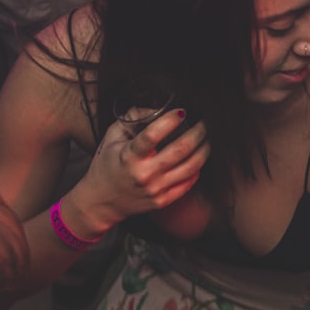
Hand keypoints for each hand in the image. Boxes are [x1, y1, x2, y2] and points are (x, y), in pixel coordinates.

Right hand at [66, 109, 210, 235]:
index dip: (169, 121)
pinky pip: (188, 184)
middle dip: (198, 133)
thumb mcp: (112, 137)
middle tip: (205, 123)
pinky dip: (197, 169)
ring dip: (204, 150)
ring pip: (191, 167)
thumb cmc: (107, 164)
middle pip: (181, 150)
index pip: (152, 136)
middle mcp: (144, 174)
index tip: (181, 111)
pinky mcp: (162, 201)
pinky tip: (199, 158)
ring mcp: (155, 190)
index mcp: (129, 156)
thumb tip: (157, 108)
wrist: (101, 202)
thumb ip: (132, 118)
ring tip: (209, 139)